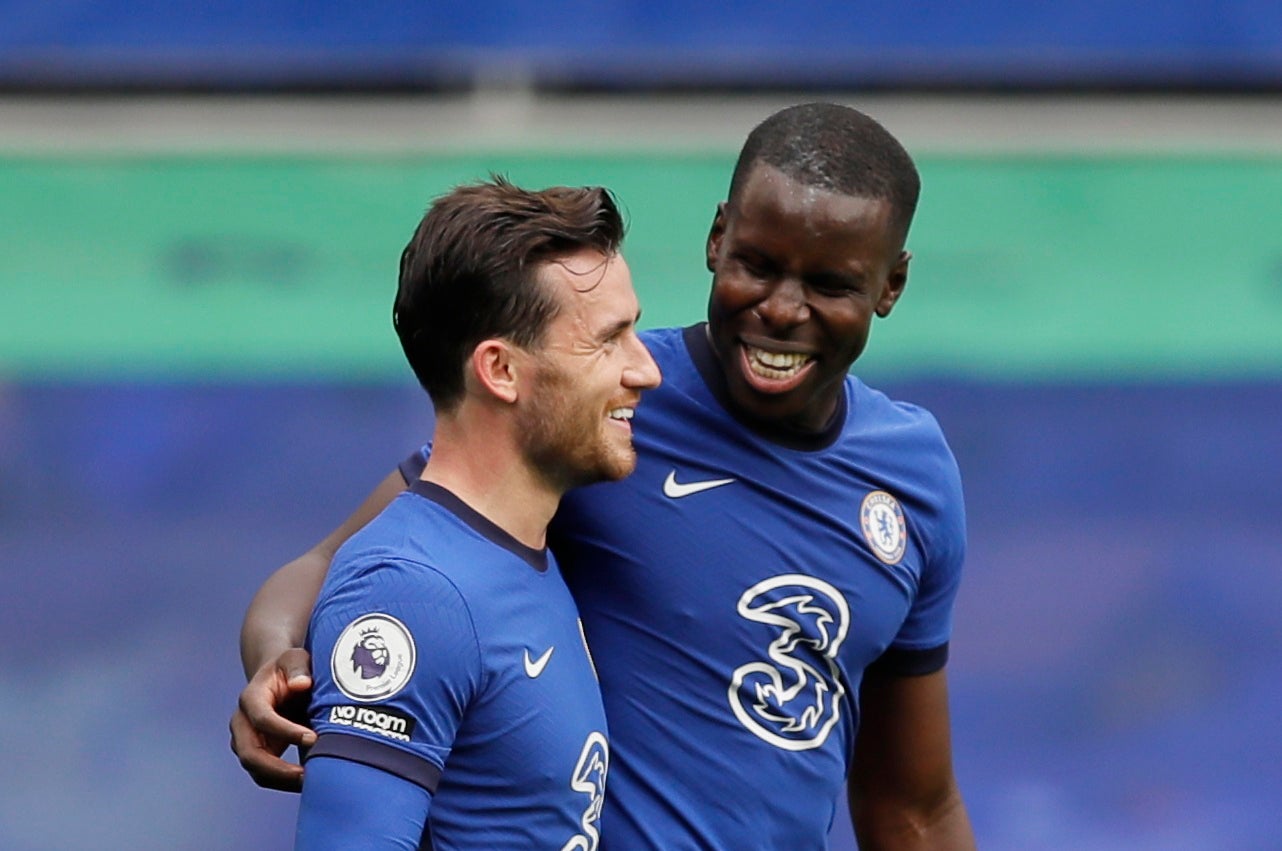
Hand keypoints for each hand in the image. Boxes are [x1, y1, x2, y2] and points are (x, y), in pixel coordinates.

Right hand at [229, 648, 316, 791]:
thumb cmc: (291, 669)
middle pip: (250, 753)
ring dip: (281, 781)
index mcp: (251, 699)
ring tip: (311, 783)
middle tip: (306, 775)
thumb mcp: (295, 659)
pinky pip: (267, 776)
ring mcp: (247, 741)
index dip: (285, 731)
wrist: (280, 680)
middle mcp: (242, 723)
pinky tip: (309, 783)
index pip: (262, 718)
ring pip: (256, 770)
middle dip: (277, 768)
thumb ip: (298, 668)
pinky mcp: (259, 755)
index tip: (312, 738)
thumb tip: (302, 684)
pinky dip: (285, 783)